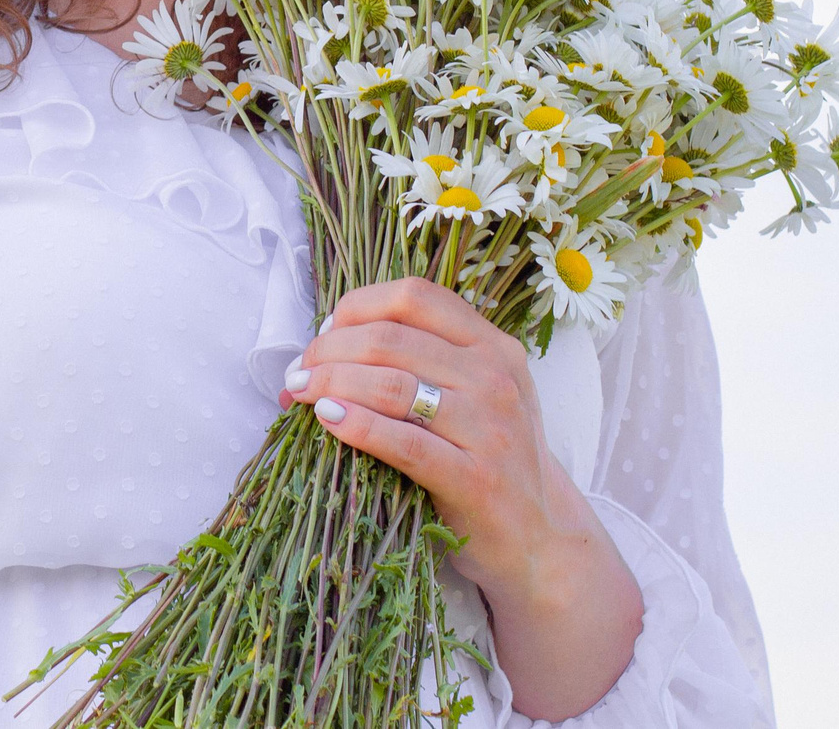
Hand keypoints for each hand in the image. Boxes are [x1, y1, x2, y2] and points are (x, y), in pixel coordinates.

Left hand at [280, 276, 643, 718]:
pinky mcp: (476, 479)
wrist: (539, 540)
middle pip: (391, 339)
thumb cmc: (488, 460)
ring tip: (302, 393)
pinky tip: (327, 420)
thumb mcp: (475, 396)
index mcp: (494, 346)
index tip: (326, 332)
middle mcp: (496, 378)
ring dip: (332, 382)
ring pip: (391, 384)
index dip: (358, 306)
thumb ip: (421, 363)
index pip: (415, 297)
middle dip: (330, 350)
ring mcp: (490, 428)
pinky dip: (357, 425)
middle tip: (299, 372)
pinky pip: (403, 443)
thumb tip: (325, 344)